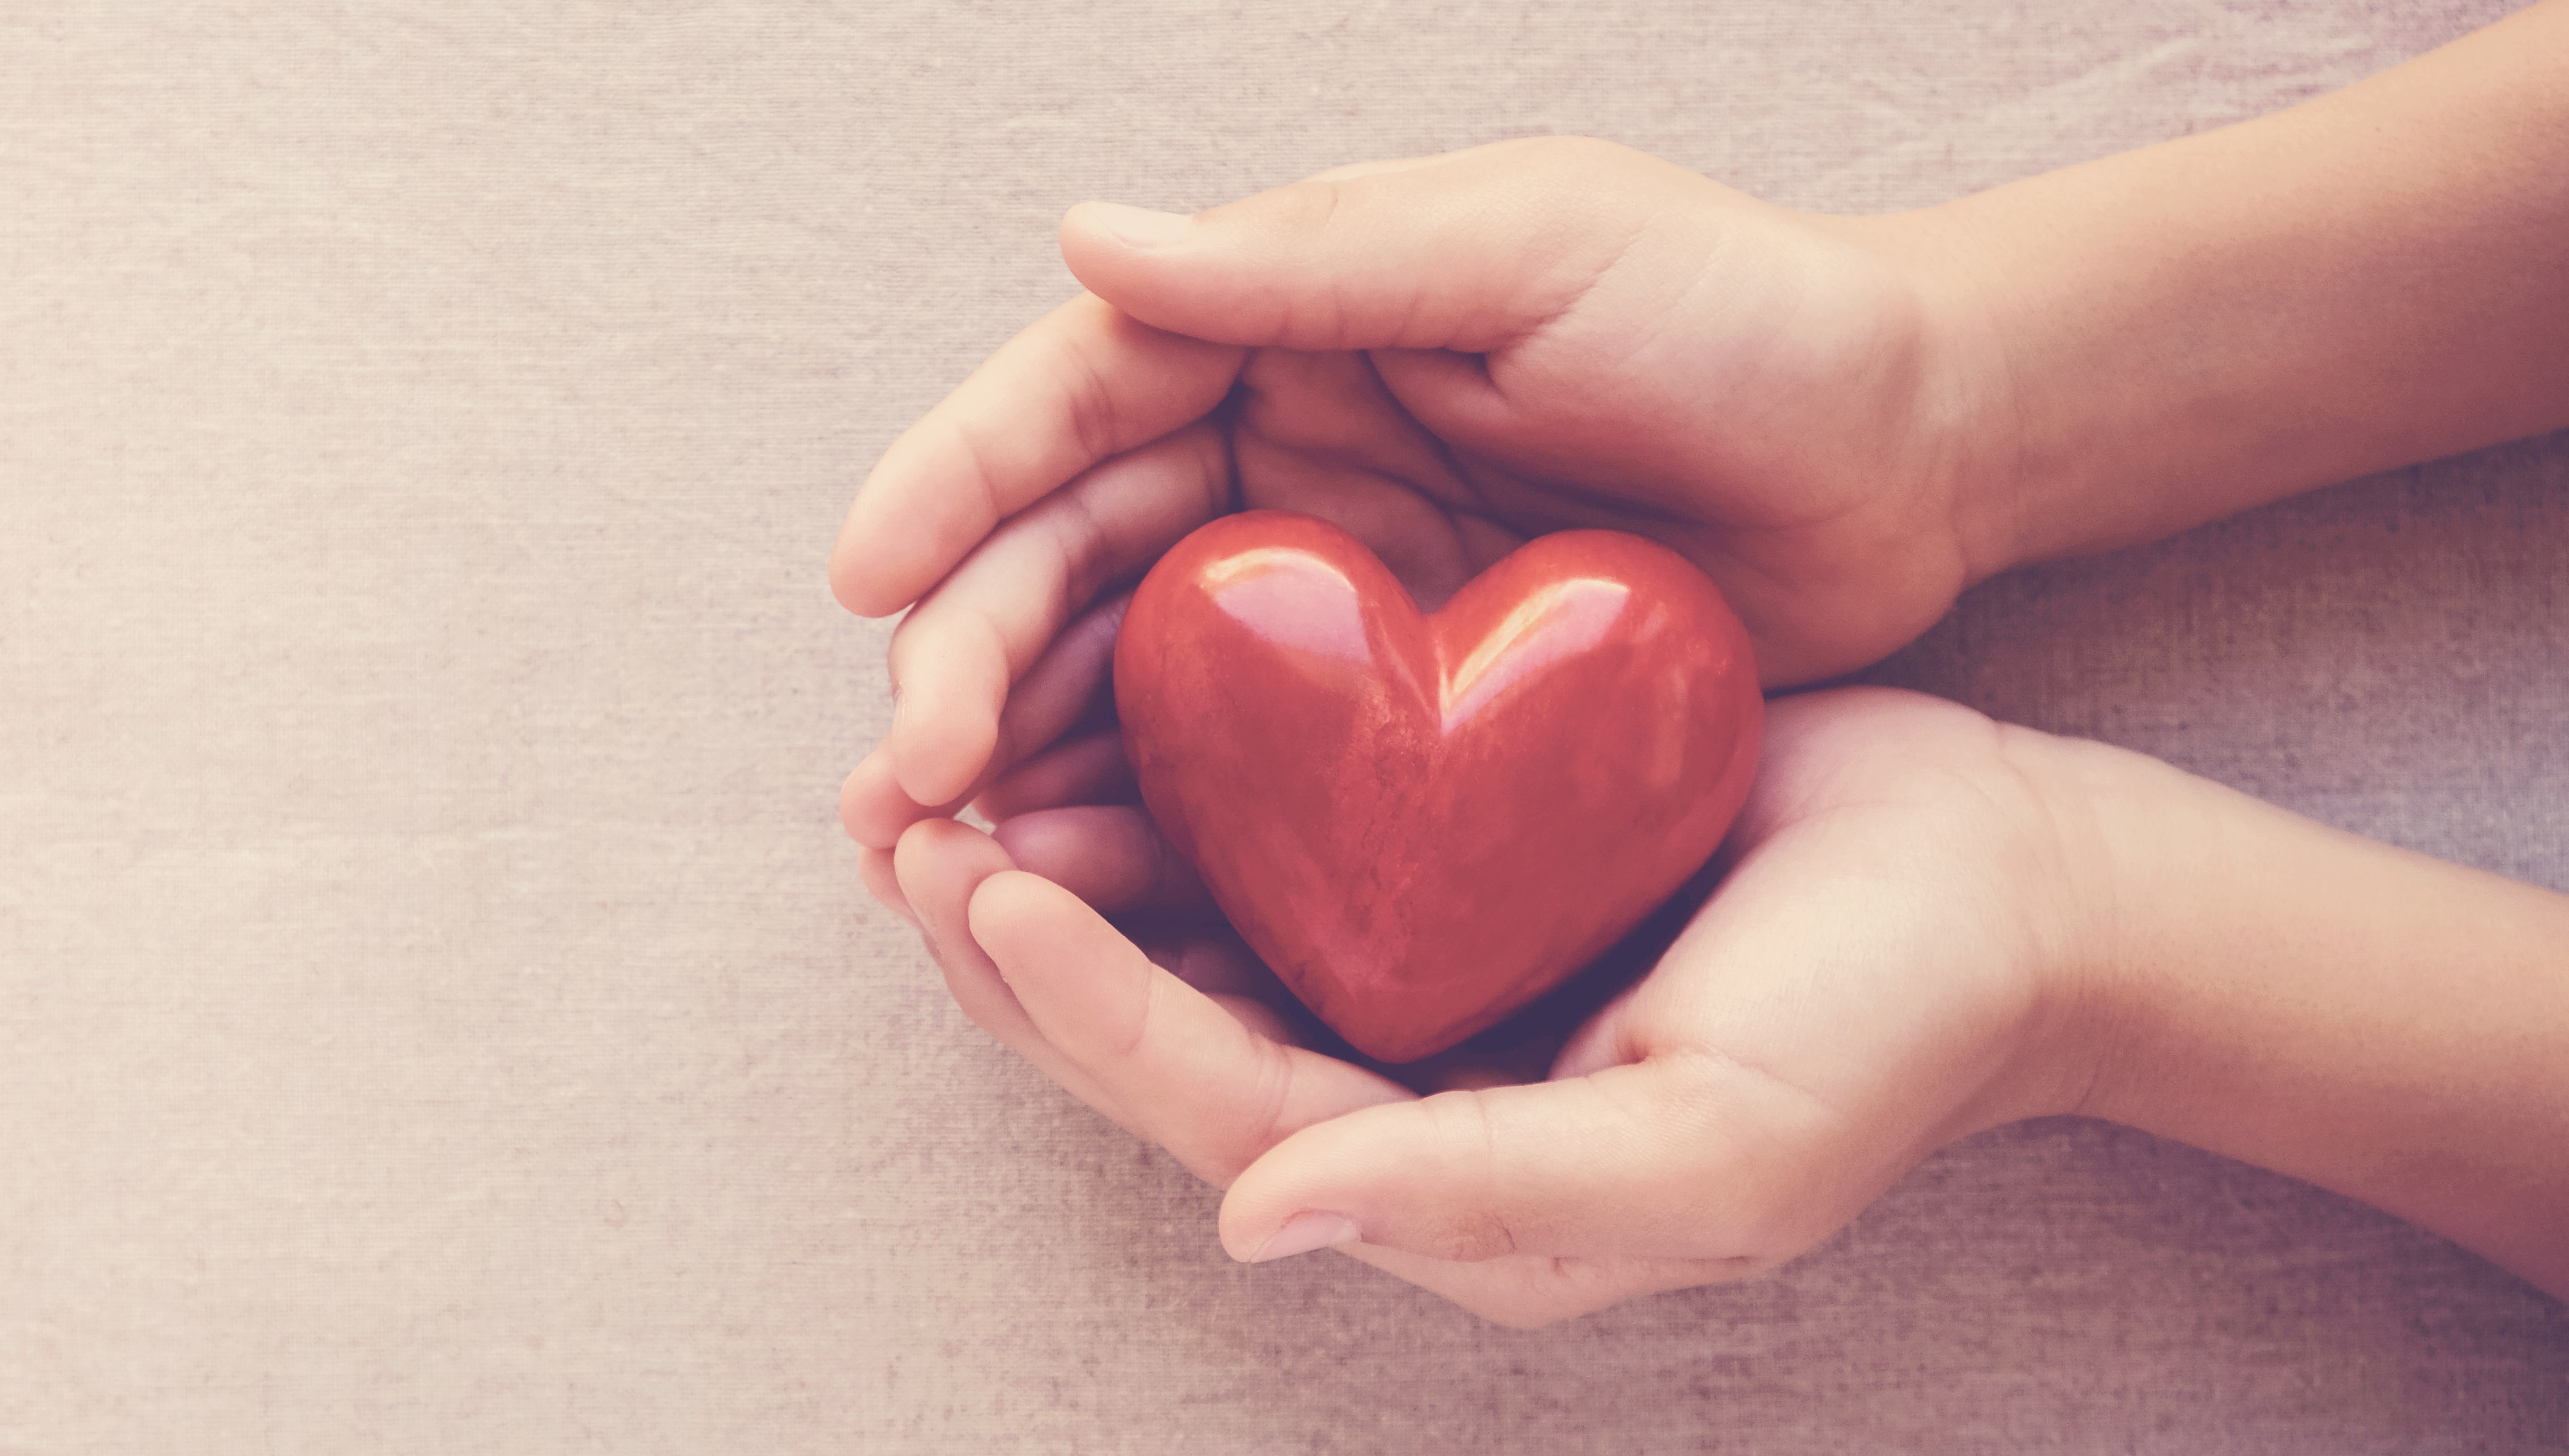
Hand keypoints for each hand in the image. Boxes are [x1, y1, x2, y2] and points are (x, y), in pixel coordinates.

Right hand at [832, 138, 2013, 842]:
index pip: (1072, 403)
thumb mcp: (1532, 246)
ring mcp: (1321, 597)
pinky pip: (1229, 779)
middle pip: (1064, 561)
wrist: (1927, 452)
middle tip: (902, 785)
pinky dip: (1142, 834)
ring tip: (942, 866)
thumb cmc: (1746, 313)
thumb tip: (1086, 236)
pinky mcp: (1385, 718)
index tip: (865, 579)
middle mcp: (1270, 459)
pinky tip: (1080, 897)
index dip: (954, 487)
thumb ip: (1312, 263)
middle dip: (960, 664)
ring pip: (1118, 684)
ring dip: (1017, 767)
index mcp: (1280, 329)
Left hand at [868, 686, 2111, 1326]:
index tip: (983, 892)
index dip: (1085, 1008)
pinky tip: (1079, 698)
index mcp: (1437, 1180)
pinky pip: (1259, 827)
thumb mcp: (1711, 1147)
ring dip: (1052, 850)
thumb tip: (1266, 1218)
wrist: (2004, 880)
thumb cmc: (1882, 1024)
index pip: (1213, 1100)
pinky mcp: (1436, 852)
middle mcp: (1395, 1086)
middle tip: (896, 819)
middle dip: (1013, 938)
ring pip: (1180, 924)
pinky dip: (1156, 775)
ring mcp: (1411, 968)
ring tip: (931, 763)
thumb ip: (1491, 1195)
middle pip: (1153, 1025)